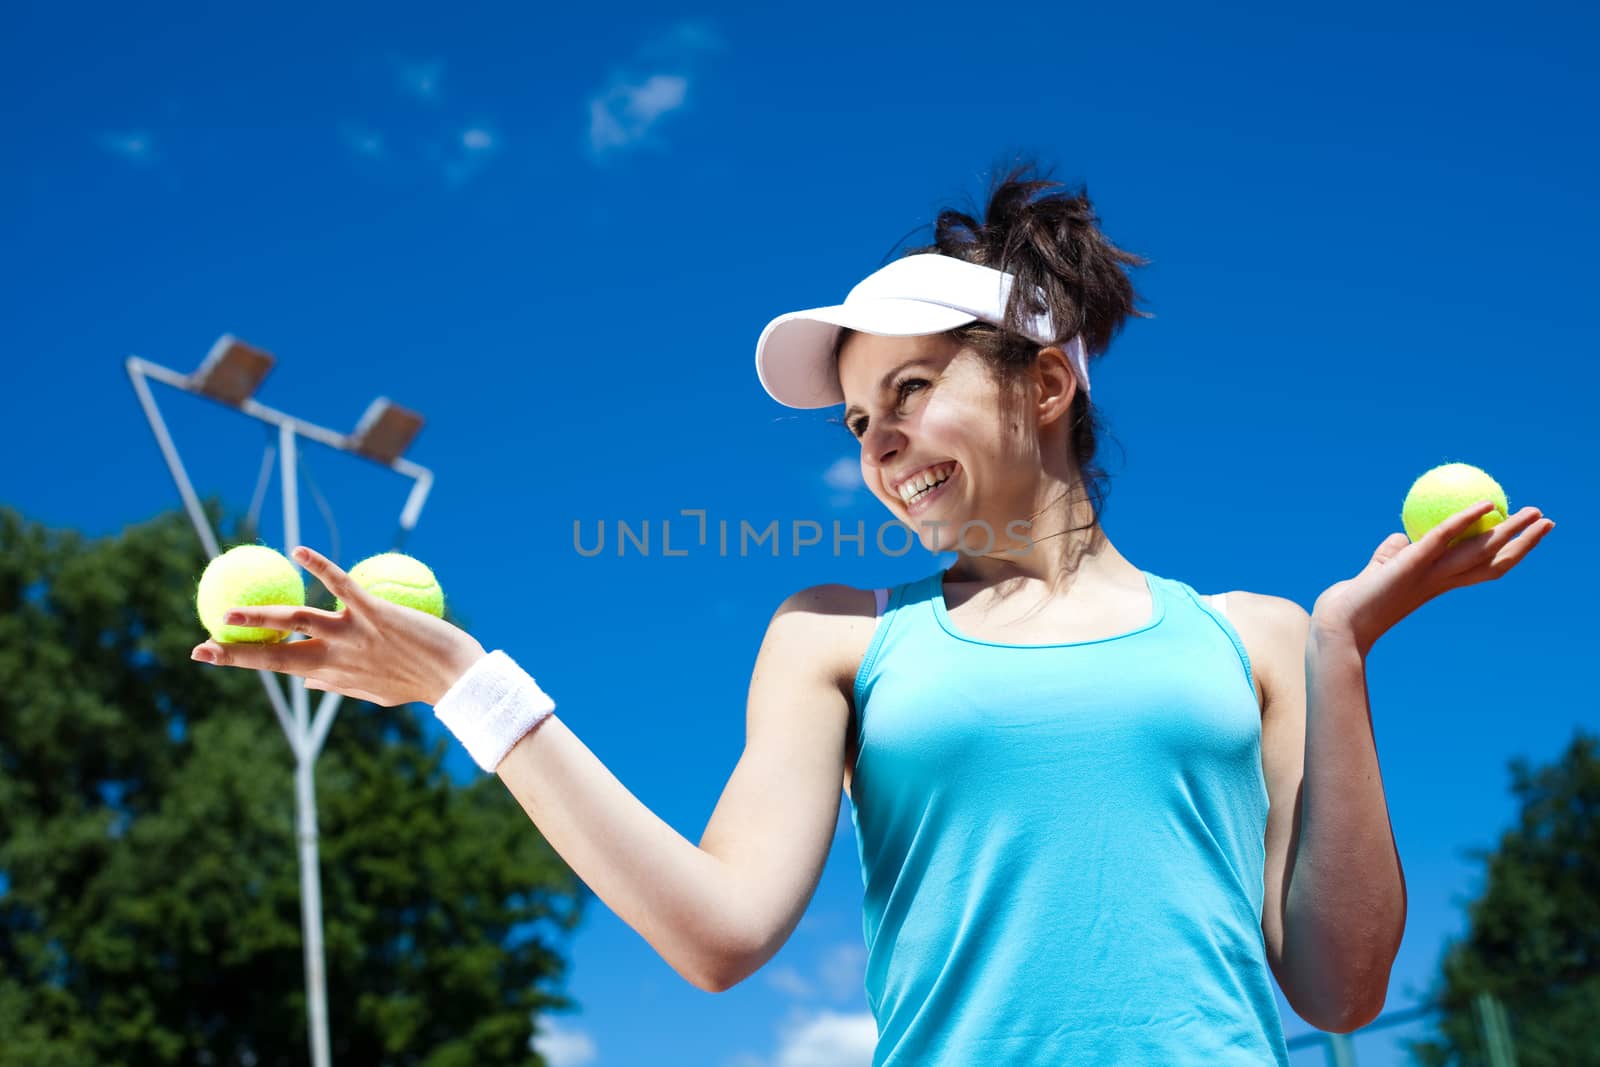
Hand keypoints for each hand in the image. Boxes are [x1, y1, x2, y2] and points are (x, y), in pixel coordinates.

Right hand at [189, 546, 486, 706]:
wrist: (457, 679)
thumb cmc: (418, 684)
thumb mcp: (373, 692)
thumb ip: (338, 685)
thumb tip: (311, 682)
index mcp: (331, 674)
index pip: (275, 666)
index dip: (239, 659)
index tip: (205, 653)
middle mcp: (335, 656)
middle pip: (274, 652)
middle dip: (235, 650)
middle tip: (201, 643)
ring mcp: (353, 634)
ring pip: (296, 620)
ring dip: (261, 615)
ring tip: (231, 609)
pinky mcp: (375, 613)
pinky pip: (341, 585)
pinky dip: (319, 566)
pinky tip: (298, 551)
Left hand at [1312, 500, 1554, 655]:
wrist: (1339, 624)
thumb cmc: (1357, 600)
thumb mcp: (1380, 570)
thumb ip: (1394, 552)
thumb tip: (1402, 536)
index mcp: (1438, 583)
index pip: (1482, 568)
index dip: (1507, 554)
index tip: (1525, 537)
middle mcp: (1441, 580)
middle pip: (1494, 561)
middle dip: (1525, 544)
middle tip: (1547, 522)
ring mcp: (1430, 574)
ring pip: (1481, 550)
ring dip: (1512, 530)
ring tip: (1536, 513)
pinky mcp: (1412, 564)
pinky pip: (1443, 536)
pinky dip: (1467, 519)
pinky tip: (1488, 504)